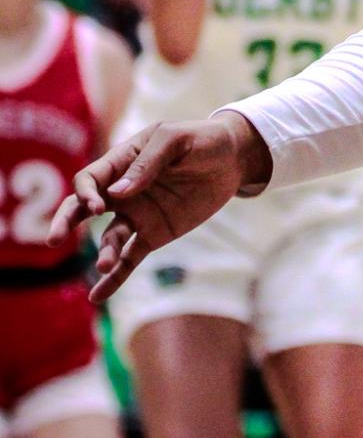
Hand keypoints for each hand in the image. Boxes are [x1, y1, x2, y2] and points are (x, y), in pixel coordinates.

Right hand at [48, 111, 270, 301]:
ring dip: (104, 253)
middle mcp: (123, 191)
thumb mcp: (176, 140)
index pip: (90, 179)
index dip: (86, 193)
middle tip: (54, 238)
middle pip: (82, 209)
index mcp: (122, 161)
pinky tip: (98, 297)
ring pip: (109, 239)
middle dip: (66, 222)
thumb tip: (118, 193)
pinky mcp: (154, 234)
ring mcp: (137, 215)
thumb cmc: (202, 141)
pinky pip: (129, 259)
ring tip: (105, 265)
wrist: (233, 160)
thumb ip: (148, 162)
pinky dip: (114, 278)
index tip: (97, 207)